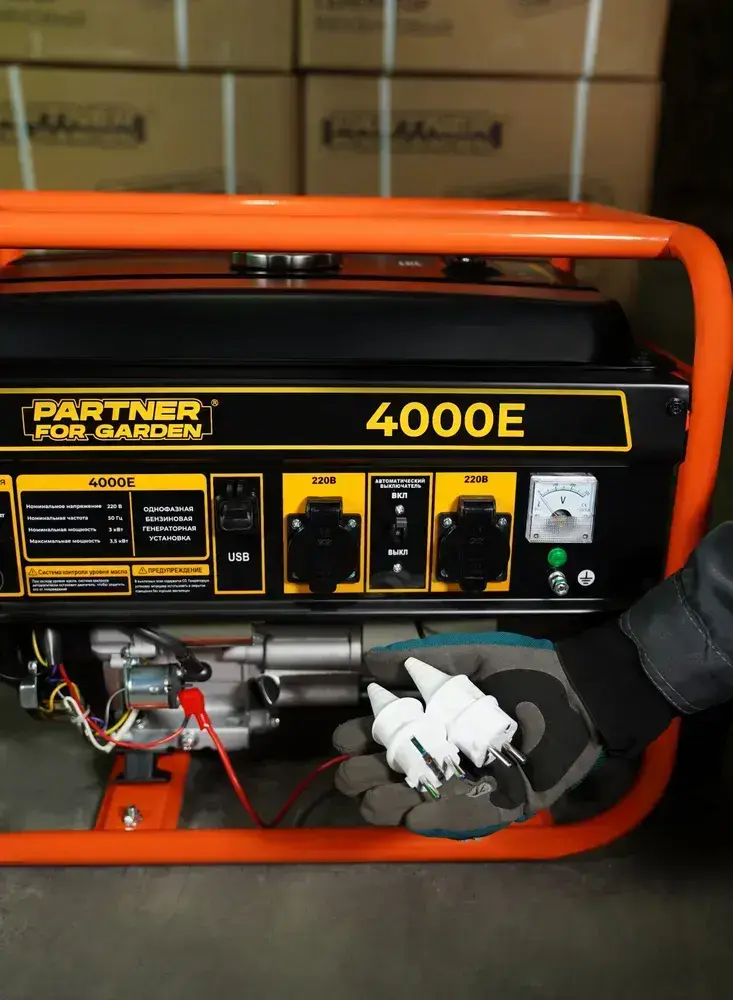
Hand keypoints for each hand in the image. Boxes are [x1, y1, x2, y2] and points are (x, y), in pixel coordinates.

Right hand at [332, 633, 603, 839]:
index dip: (358, 738)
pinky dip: (435, 819)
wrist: (581, 694)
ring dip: (389, 802)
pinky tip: (413, 813)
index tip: (345, 737)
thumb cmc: (527, 672)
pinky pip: (460, 820)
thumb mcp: (470, 658)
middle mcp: (443, 754)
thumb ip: (422, 660)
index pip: (383, 735)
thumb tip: (369, 662)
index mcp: (432, 720)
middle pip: (388, 775)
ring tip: (375, 796)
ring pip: (414, 803)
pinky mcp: (497, 807)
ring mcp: (467, 784)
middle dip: (363, 776)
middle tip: (353, 772)